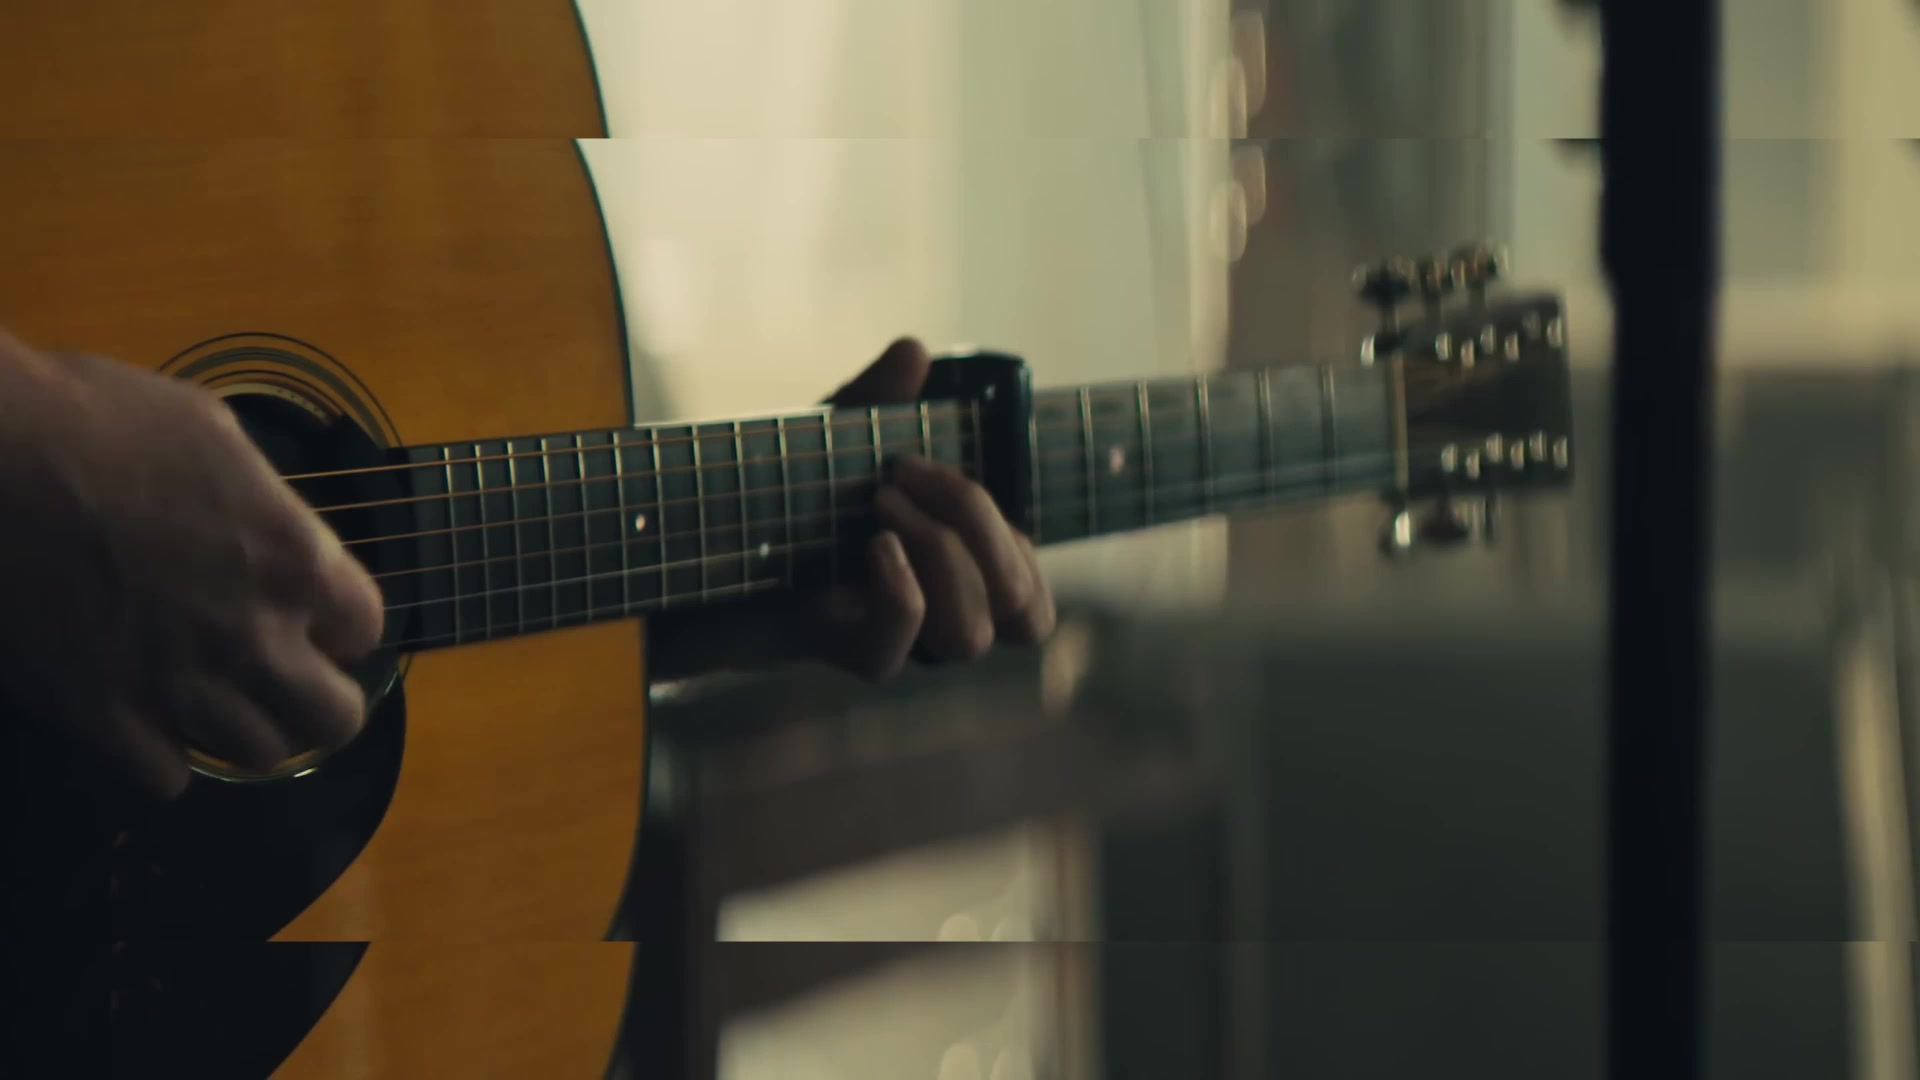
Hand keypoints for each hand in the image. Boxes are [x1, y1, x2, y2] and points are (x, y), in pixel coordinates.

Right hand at [0, 331, 383, 799]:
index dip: (339, 627)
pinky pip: (166, 779)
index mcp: (292, 560)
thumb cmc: (92, 416)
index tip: (312, 619)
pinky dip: (162, 759)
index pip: (365, 630)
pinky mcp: (104, 721)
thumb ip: (259, 503)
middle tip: (288, 684)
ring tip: (219, 704)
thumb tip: (266, 531)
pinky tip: (147, 725)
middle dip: (320, 702)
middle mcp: (255, 635)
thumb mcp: (211, 434)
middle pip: (334, 717)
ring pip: (260, 755)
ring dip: (247, 730)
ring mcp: (181, 685)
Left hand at [649, 338, 1055, 680]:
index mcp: (957, 583)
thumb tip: (914, 349)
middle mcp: (937, 622)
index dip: (1021, 551)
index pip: (1033, 606)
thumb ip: (878, 398)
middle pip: (1023, 615)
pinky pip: (897, 646)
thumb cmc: (776, 496)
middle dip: (982, 527)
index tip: (954, 476)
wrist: (691, 543)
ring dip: (943, 555)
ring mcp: (895, 643)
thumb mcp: (833, 438)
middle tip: (903, 474)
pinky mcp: (841, 651)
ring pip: (971, 637)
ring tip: (878, 505)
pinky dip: (900, 591)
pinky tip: (872, 547)